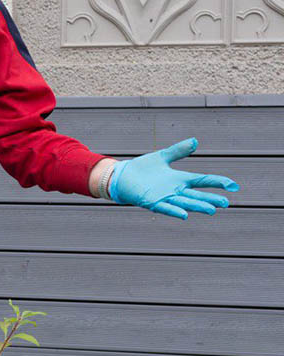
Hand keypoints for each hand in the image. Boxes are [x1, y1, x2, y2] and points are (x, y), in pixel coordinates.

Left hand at [108, 138, 238, 219]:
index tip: (234, 186)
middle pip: (197, 195)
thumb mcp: (162, 156)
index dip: (218, 183)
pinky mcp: (152, 202)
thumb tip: (195, 141)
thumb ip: (178, 150)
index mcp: (179, 179)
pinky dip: (175, 211)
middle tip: (226, 203)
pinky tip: (185, 215)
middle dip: (211, 199)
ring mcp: (164, 197)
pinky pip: (165, 208)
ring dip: (197, 206)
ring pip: (184, 203)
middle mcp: (175, 190)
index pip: (203, 180)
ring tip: (211, 210)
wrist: (122, 176)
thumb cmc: (142, 168)